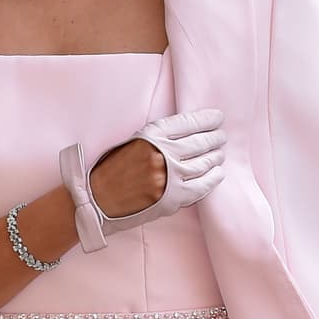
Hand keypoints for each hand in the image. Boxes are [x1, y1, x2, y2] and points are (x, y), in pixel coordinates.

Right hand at [86, 109, 225, 226]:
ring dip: (216, 157)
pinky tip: (217, 173)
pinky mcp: (173, 198)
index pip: (189, 122)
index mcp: (152, 135)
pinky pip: (202, 186)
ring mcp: (170, 177)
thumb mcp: (133, 142)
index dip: (208, 120)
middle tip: (221, 137)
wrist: (97, 199)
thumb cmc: (112, 169)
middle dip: (215, 138)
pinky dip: (213, 178)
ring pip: (205, 163)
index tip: (217, 119)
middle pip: (201, 142)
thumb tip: (190, 132)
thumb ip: (160, 137)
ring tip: (219, 154)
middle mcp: (163, 153)